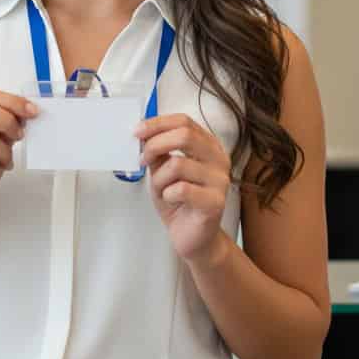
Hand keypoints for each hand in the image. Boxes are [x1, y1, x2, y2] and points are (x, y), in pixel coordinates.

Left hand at [136, 114, 231, 264]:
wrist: (192, 237)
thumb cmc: (179, 201)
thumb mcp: (163, 171)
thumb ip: (158, 152)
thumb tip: (143, 134)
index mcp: (208, 146)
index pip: (184, 121)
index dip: (158, 123)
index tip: (137, 131)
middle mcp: (219, 159)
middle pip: (185, 136)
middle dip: (155, 145)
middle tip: (142, 159)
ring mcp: (220, 180)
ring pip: (178, 164)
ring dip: (159, 178)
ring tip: (162, 190)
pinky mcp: (215, 202)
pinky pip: (181, 189)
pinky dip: (167, 194)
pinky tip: (171, 200)